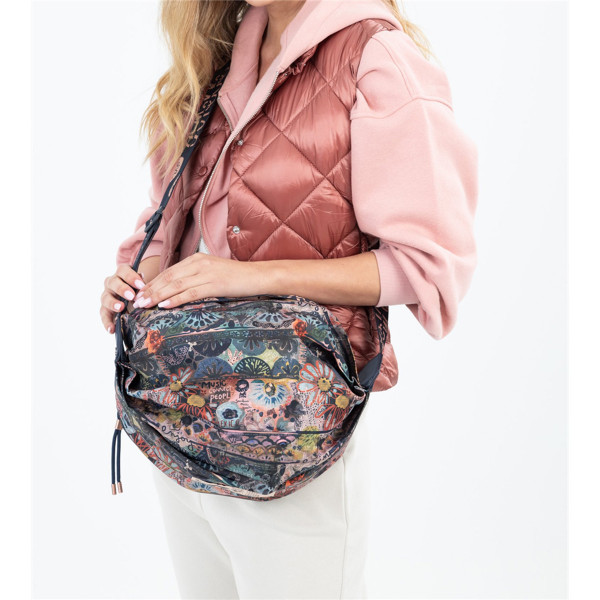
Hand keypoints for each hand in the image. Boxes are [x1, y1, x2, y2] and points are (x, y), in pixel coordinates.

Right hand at [100, 264, 146, 333]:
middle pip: (113, 283)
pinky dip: (107, 322)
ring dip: (113, 303)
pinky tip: (112, 329)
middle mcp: (111, 283)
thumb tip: (145, 286)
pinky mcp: (105, 308)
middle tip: (131, 297)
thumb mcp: (142, 285)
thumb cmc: (139, 289)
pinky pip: (104, 315)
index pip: (123, 271)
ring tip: (121, 308)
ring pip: (106, 298)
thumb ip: (143, 284)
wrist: (133, 298)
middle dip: (122, 289)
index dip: (131, 277)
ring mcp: (107, 295)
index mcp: (121, 274)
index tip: (141, 285)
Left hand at [131, 253, 265, 308]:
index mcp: (196, 259)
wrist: (257, 275)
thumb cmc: (237, 277)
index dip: (153, 283)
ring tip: (145, 304)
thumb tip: (180, 290)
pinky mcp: (215, 285)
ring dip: (158, 295)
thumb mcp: (213, 272)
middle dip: (150, 290)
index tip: (140, 294)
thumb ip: (197, 277)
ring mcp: (206, 273)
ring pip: (176, 285)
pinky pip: (191, 293)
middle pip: (168, 278)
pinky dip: (176, 299)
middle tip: (136, 302)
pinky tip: (165, 305)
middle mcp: (198, 264)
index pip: (169, 272)